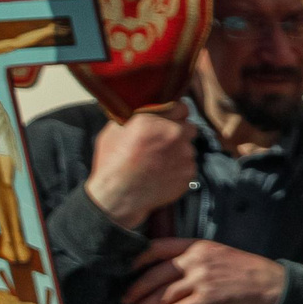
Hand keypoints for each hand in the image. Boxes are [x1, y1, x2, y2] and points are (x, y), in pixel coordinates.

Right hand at [84, 106, 196, 230]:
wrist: (119, 196)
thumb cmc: (112, 162)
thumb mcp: (115, 130)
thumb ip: (136, 117)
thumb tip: (147, 111)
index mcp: (155, 121)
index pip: (182, 107)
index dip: (176, 112)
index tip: (172, 117)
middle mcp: (174, 136)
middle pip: (189, 127)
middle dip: (179, 132)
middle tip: (164, 140)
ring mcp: (185, 156)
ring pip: (189, 148)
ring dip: (179, 151)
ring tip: (160, 160)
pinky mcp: (189, 174)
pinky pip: (189, 166)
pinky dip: (180, 168)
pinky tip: (163, 172)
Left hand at [122, 240, 286, 303]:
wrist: (274, 285)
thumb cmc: (248, 273)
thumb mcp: (220, 256)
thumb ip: (195, 261)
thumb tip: (171, 277)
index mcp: (198, 247)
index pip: (158, 247)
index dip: (138, 259)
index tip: (126, 270)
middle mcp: (197, 260)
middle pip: (156, 274)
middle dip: (136, 289)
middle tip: (125, 301)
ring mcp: (203, 279)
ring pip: (164, 294)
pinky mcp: (210, 298)